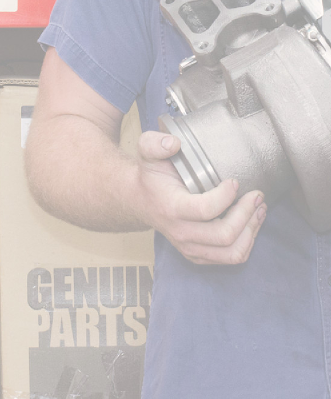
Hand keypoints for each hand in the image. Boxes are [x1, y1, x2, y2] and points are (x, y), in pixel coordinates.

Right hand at [136, 130, 266, 264]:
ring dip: (251, 230)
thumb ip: (155, 143)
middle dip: (247, 214)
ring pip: (232, 252)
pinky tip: (252, 221)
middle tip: (256, 195)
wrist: (141, 200)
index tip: (234, 181)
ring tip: (259, 209)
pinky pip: (230, 257)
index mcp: (172, 208)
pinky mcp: (199, 255)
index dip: (226, 196)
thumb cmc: (152, 176)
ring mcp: (190, 248)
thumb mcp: (148, 152)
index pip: (205, 210)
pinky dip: (247, 241)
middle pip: (224, 235)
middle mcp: (181, 233)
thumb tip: (174, 143)